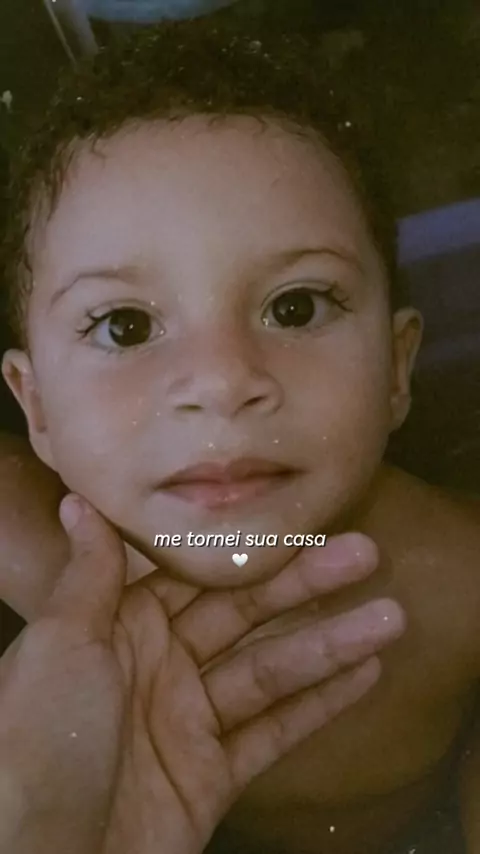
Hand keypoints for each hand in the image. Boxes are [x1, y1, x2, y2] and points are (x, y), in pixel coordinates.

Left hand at [0, 494, 404, 853]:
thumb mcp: (60, 646)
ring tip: (389, 617)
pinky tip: (365, 674)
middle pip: (244, 616)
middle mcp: (159, 666)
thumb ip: (88, 576)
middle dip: (305, 586)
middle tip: (363, 553)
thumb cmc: (37, 744)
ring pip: (270, 673)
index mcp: (120, 626)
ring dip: (330, 645)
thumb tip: (78, 501)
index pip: (197, 574)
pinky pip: (274, 734)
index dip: (250, 549)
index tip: (298, 521)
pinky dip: (321, 706)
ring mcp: (188, 722)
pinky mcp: (211, 777)